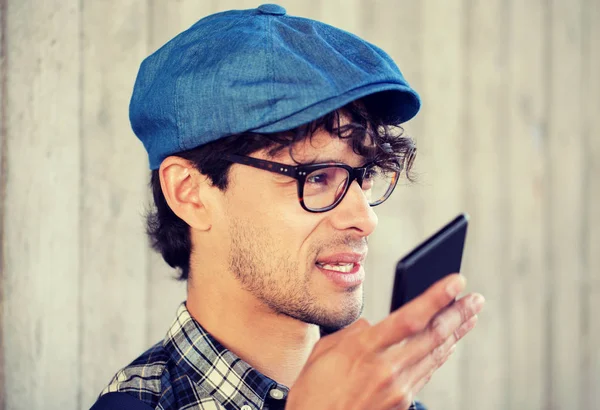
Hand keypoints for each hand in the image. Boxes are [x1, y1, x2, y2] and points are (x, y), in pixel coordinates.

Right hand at [286, 274, 483, 409]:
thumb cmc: (312, 392)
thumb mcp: (322, 353)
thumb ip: (351, 334)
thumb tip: (371, 325)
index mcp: (362, 350)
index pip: (409, 318)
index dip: (437, 298)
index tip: (456, 282)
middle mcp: (386, 369)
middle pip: (433, 336)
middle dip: (459, 314)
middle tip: (475, 299)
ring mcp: (397, 389)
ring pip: (436, 355)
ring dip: (456, 333)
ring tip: (470, 317)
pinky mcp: (402, 404)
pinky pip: (427, 373)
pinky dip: (440, 355)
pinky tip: (448, 344)